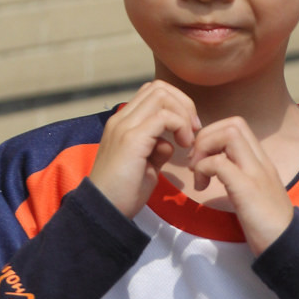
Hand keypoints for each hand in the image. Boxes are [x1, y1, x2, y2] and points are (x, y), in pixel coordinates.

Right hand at [89, 80, 199, 218]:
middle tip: (194, 130)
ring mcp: (124, 126)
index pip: (152, 93)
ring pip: (161, 95)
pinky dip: (180, 126)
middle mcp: (121, 119)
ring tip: (188, 139)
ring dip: (182, 113)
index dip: (176, 104)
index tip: (189, 130)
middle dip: (184, 104)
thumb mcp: (146, 166)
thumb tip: (169, 143)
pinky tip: (184, 146)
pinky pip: (164, 117)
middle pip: (158, 88)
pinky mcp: (131, 139)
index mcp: (123, 123)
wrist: (104, 211)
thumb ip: (157, 149)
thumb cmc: (124, 193)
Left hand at [187, 116, 294, 254]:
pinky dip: (204, 169)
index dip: (213, 133)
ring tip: (198, 172)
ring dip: (204, 149)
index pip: (237, 125)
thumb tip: (215, 168)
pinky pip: (220, 163)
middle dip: (206, 136)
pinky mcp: (247, 188)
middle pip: (233, 124)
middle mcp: (260, 161)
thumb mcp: (252, 193)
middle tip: (195, 162)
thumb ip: (238, 176)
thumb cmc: (267, 225)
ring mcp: (255, 173)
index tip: (202, 157)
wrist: (286, 246)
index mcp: (261, 161)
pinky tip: (201, 186)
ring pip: (228, 135)